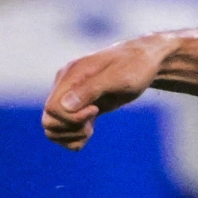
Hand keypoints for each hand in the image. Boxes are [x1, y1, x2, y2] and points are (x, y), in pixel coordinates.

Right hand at [42, 36, 170, 149]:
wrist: (148, 61)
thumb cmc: (136, 65)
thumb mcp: (119, 77)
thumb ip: (91, 90)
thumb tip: (63, 106)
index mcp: (72, 75)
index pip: (52, 108)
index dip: (70, 118)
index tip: (94, 110)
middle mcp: (66, 85)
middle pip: (49, 120)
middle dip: (69, 129)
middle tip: (91, 124)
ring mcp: (71, 95)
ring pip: (53, 126)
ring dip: (70, 135)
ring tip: (90, 129)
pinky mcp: (80, 105)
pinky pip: (64, 127)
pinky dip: (73, 135)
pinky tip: (89, 131)